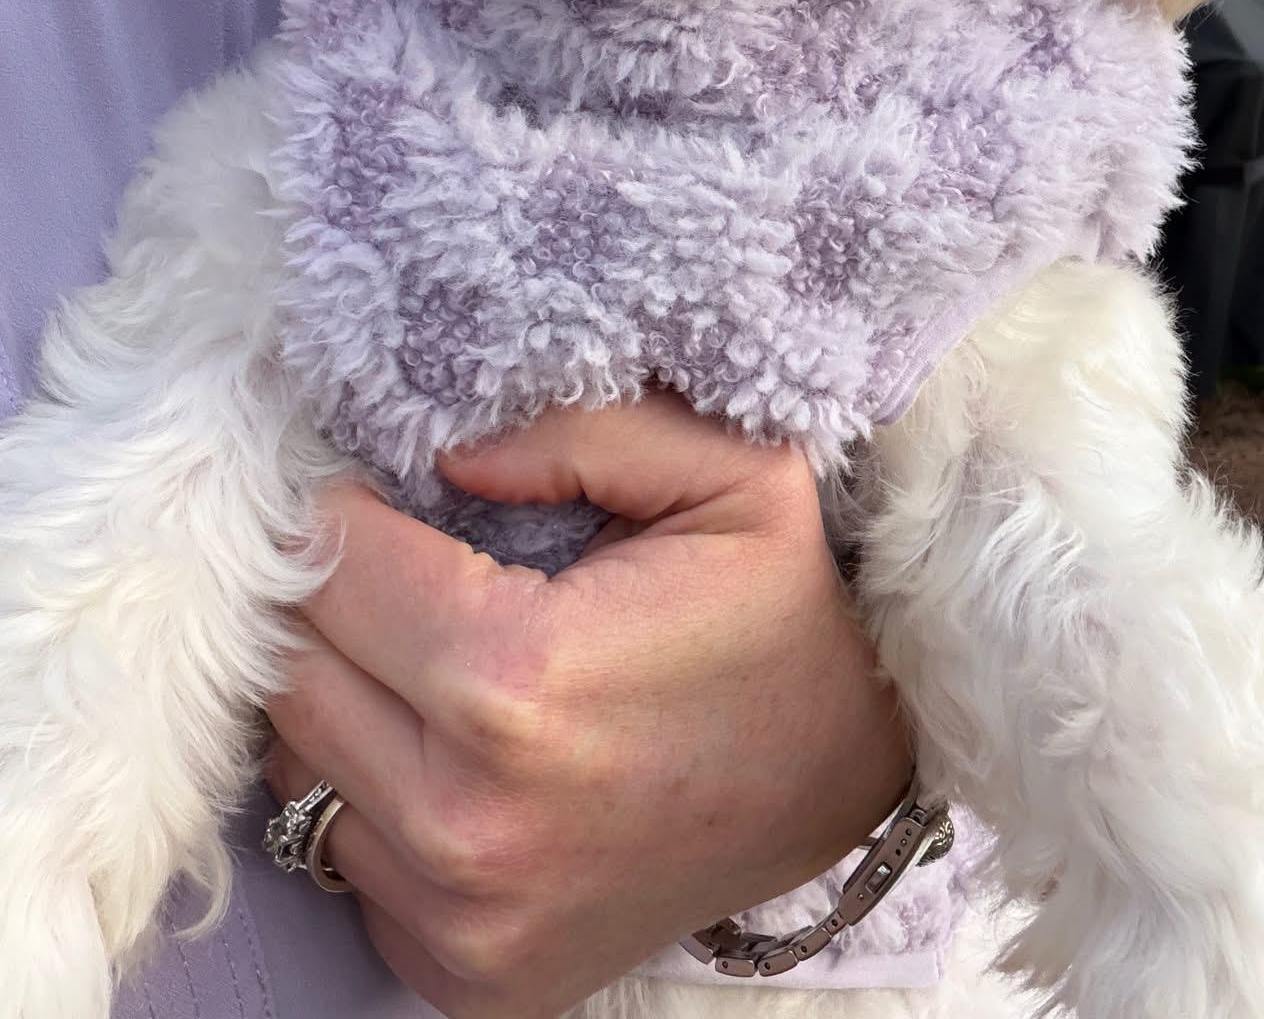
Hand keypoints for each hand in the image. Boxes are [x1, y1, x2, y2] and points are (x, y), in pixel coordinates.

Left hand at [264, 393, 910, 1018]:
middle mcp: (467, 823)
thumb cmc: (783, 612)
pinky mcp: (464, 976)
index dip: (346, 505)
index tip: (385, 486)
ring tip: (426, 646)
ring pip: (297, 767)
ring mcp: (460, 918)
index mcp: (518, 681)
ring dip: (342, 693)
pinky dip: (372, 791)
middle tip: (400, 555)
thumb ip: (580, 426)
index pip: (328, 566)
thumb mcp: (729, 471)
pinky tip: (452, 745)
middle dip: (329, 595)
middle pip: (292, 668)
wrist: (845, 781)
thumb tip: (439, 451)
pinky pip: (342, 857)